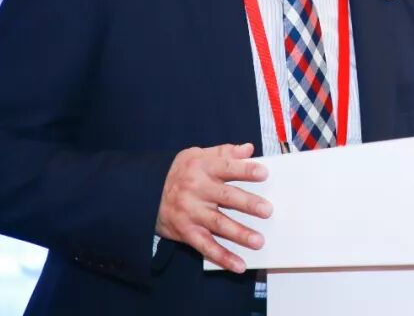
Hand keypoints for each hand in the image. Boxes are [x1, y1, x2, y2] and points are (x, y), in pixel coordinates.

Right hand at [155, 143, 271, 272]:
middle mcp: (197, 190)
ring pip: (218, 224)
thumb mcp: (197, 154)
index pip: (227, 167)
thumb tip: (249, 149)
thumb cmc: (182, 172)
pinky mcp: (186, 232)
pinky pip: (206, 246)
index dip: (245, 170)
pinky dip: (223, 257)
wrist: (145, 192)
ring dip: (239, 234)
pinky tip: (239, 265)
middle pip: (226, 197)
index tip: (264, 173)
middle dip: (247, 204)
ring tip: (258, 241)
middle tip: (267, 210)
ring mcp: (191, 213)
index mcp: (203, 167)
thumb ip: (225, 152)